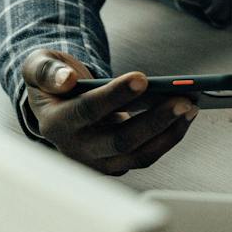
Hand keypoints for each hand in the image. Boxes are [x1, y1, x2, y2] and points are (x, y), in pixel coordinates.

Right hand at [21, 48, 196, 175]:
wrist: (56, 104)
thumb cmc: (53, 81)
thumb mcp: (39, 67)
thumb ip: (47, 71)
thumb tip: (65, 79)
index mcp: (56, 123)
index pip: (88, 110)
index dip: (115, 95)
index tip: (143, 78)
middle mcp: (76, 149)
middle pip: (119, 141)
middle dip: (154, 120)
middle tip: (183, 99)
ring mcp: (97, 161)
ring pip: (138, 155)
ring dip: (169, 132)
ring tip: (192, 106)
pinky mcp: (116, 164)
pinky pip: (146, 156)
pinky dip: (169, 137)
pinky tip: (186, 115)